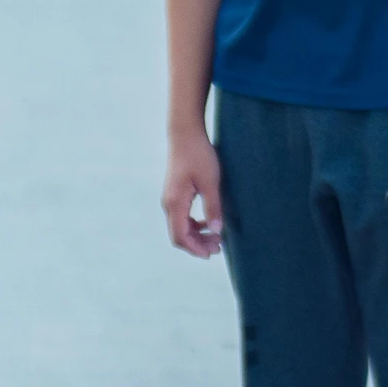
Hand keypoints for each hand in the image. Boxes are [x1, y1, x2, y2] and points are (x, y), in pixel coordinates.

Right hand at [161, 123, 223, 258]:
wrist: (185, 133)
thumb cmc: (199, 155)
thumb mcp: (211, 181)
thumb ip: (213, 207)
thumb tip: (216, 230)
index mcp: (175, 202)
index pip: (180, 236)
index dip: (195, 249)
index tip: (212, 253)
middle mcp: (168, 203)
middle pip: (179, 235)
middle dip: (197, 245)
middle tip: (219, 247)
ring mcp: (170, 198)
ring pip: (180, 227)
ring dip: (196, 236)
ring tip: (216, 238)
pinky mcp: (175, 193)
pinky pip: (181, 217)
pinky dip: (193, 225)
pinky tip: (207, 223)